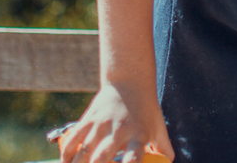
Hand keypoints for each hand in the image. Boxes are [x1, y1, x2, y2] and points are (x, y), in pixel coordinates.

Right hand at [57, 81, 174, 162]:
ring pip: (84, 152)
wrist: (129, 81)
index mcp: (138, 136)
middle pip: (101, 158)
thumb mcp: (158, 127)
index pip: (133, 159)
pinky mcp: (88, 119)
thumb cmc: (146, 109)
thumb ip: (164, 148)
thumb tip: (169, 162)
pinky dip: (66, 154)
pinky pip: (73, 139)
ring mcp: (101, 125)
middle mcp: (118, 131)